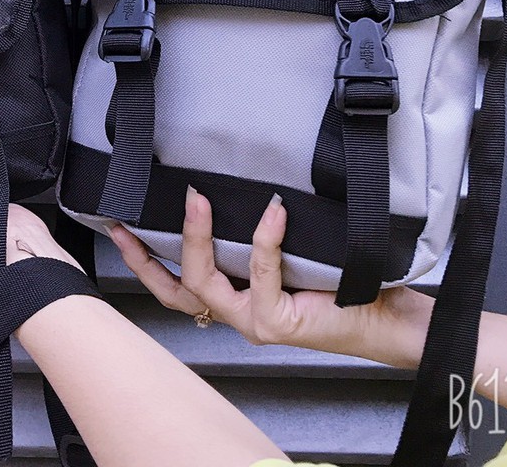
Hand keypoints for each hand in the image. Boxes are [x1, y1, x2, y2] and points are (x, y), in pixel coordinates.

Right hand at [110, 186, 434, 368]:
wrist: (388, 315)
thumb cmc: (343, 283)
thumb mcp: (287, 253)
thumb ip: (256, 236)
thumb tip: (234, 184)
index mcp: (235, 299)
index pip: (175, 286)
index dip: (142, 261)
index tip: (118, 227)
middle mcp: (237, 315)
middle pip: (175, 290)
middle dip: (145, 257)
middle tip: (128, 220)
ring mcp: (253, 322)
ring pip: (203, 283)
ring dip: (197, 238)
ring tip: (198, 200)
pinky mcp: (277, 323)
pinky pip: (260, 272)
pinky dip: (264, 238)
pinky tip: (272, 211)